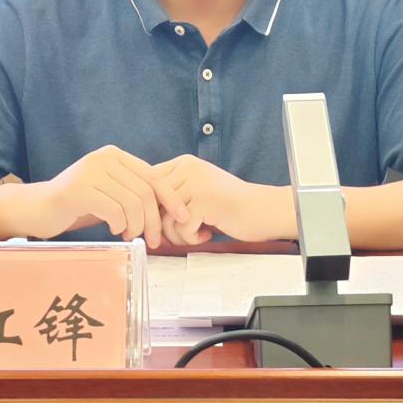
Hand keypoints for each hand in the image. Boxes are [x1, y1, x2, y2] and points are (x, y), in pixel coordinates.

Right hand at [34, 145, 188, 247]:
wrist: (38, 209)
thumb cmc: (78, 205)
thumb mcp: (109, 192)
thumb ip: (132, 192)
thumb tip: (168, 207)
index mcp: (115, 156)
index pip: (154, 176)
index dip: (171, 198)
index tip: (183, 217)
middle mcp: (105, 158)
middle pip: (146, 191)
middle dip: (154, 219)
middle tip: (153, 240)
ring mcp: (91, 172)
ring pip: (133, 202)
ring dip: (137, 225)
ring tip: (130, 235)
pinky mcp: (79, 190)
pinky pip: (114, 211)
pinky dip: (120, 225)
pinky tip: (114, 231)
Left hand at [151, 154, 287, 245]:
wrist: (262, 211)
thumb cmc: (228, 206)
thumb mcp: (196, 191)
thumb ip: (171, 196)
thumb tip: (140, 214)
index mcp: (184, 163)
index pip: (148, 183)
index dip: (147, 207)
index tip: (154, 225)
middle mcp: (189, 168)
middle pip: (153, 201)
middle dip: (158, 226)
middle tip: (169, 238)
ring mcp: (198, 183)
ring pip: (165, 217)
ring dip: (177, 235)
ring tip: (195, 235)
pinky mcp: (206, 201)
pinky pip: (182, 228)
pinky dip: (192, 239)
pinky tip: (207, 234)